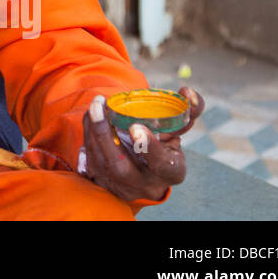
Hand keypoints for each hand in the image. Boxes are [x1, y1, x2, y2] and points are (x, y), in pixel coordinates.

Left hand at [78, 87, 204, 202]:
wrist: (147, 171)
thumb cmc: (165, 144)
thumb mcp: (180, 131)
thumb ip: (189, 111)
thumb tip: (188, 92)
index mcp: (170, 172)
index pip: (162, 164)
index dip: (149, 147)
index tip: (135, 127)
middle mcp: (145, 184)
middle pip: (120, 167)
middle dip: (105, 135)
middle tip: (99, 105)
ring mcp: (121, 186)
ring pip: (100, 160)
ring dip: (93, 129)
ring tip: (96, 104)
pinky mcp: (103, 181)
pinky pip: (89, 159)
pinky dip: (88, 134)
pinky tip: (91, 116)